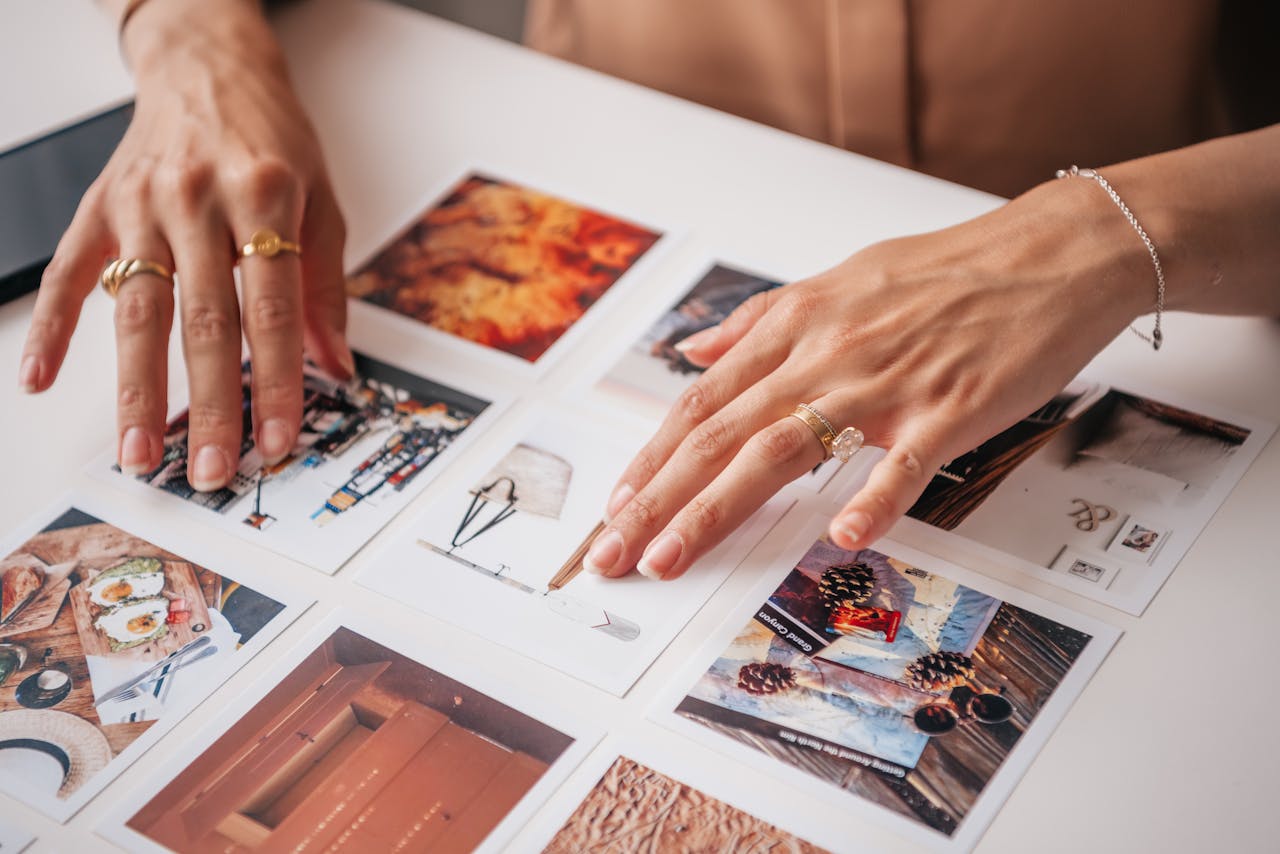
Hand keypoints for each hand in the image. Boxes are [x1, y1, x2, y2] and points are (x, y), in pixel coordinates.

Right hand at [19, 0, 351, 488]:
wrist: (209, 67)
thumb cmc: (272, 139)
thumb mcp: (323, 201)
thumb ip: (327, 286)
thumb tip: (336, 365)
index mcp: (264, 197)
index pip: (275, 310)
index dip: (280, 381)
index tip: (281, 439)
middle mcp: (198, 201)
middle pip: (204, 321)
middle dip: (210, 403)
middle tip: (212, 468)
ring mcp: (140, 205)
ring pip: (137, 310)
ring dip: (137, 390)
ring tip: (140, 453)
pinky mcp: (98, 207)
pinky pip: (68, 274)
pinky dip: (52, 329)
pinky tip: (40, 381)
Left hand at [583, 179, 1151, 579]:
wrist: (1047, 256)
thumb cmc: (943, 273)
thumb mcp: (836, 281)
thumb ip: (759, 321)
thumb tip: (695, 350)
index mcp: (796, 325)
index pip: (704, 402)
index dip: (653, 457)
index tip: (616, 505)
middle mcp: (825, 354)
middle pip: (722, 434)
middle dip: (658, 499)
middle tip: (612, 552)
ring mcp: (885, 383)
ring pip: (782, 449)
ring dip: (718, 509)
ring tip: (671, 557)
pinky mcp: (948, 409)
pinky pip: (904, 462)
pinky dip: (873, 497)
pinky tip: (841, 536)